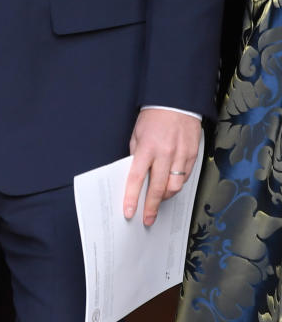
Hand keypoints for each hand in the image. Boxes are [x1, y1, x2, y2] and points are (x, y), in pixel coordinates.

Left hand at [123, 109, 200, 226]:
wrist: (177, 102)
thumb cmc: (154, 117)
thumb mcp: (137, 134)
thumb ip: (136, 155)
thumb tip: (136, 176)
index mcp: (147, 148)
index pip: (136, 178)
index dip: (132, 197)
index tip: (129, 211)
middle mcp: (165, 153)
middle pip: (157, 188)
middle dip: (151, 207)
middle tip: (147, 218)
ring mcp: (180, 155)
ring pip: (174, 186)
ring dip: (165, 196)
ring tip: (158, 199)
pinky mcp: (192, 155)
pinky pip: (185, 177)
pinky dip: (176, 185)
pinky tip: (171, 185)